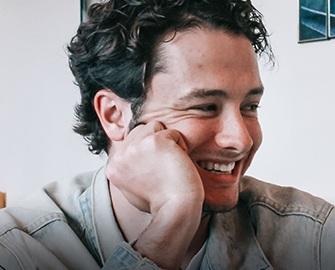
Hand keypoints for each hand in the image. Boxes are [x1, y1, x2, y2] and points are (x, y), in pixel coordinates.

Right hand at [106, 121, 204, 268]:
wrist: (175, 209)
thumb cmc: (161, 201)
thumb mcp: (134, 187)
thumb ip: (129, 168)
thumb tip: (133, 153)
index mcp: (113, 166)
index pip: (131, 141)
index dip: (148, 153)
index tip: (156, 171)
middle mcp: (120, 155)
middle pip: (141, 131)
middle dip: (156, 143)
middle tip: (165, 166)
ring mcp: (135, 147)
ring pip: (155, 126)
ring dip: (168, 141)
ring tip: (171, 162)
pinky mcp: (154, 141)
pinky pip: (173, 132)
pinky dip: (181, 145)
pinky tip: (179, 162)